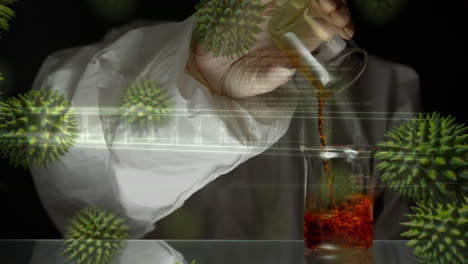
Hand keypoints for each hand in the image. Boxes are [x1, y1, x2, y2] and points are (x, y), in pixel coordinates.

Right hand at [187, 0, 354, 98]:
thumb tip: (289, 67)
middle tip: (340, 17)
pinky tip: (306, 2)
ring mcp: (273, 7)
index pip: (327, 22)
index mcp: (299, 39)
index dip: (341, 21)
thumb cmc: (240, 78)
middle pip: (321, 3)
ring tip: (329, 7)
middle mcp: (290, 20)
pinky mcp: (255, 1)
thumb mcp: (263, 81)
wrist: (210, 72)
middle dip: (336, 5)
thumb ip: (277, 74)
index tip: (347, 29)